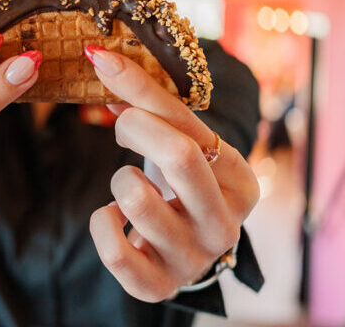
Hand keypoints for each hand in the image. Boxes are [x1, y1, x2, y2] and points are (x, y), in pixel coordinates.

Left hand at [84, 45, 259, 301]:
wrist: (183, 250)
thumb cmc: (181, 186)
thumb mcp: (182, 144)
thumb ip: (153, 107)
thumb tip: (105, 62)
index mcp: (242, 184)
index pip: (189, 127)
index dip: (139, 90)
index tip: (101, 59)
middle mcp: (225, 227)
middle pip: (177, 156)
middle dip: (135, 127)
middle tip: (122, 124)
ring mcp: (192, 260)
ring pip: (135, 198)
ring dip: (118, 179)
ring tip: (128, 185)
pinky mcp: (156, 286)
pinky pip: (113, 249)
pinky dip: (102, 223)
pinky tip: (115, 217)